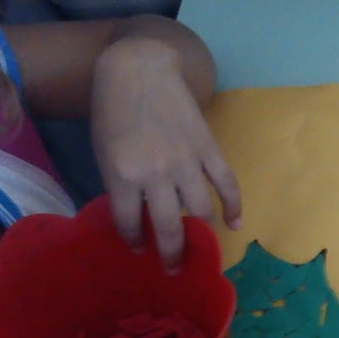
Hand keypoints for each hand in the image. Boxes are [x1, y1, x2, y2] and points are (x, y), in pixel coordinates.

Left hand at [90, 37, 243, 263]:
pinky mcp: (208, 148)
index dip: (133, 240)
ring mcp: (186, 161)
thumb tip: (138, 212)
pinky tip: (234, 224)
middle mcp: (156, 174)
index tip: (138, 249)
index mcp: (123, 174)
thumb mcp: (104, 150)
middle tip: (174, 269)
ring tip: (200, 244)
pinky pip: (226, 184)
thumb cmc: (112, 109)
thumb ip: (120, 182)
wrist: (140, 68)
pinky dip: (233, 206)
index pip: (130, 222)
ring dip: (201, 233)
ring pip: (200, 210)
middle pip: (169, 227)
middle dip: (172, 254)